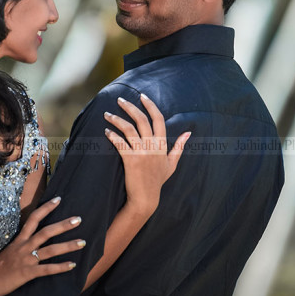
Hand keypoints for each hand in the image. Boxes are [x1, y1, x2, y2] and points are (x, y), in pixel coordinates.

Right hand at [0, 197, 84, 295]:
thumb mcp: (8, 250)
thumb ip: (20, 245)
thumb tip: (31, 241)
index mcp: (19, 239)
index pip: (34, 218)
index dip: (46, 208)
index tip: (58, 199)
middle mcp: (24, 246)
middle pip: (46, 232)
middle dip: (63, 225)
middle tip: (78, 219)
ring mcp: (27, 259)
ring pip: (51, 250)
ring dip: (68, 246)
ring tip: (83, 242)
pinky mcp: (28, 273)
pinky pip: (47, 269)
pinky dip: (61, 267)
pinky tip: (73, 265)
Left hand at [104, 93, 189, 217]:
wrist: (146, 199)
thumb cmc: (158, 181)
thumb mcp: (172, 164)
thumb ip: (179, 147)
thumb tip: (188, 133)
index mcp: (162, 145)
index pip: (158, 119)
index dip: (150, 106)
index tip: (142, 96)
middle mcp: (153, 147)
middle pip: (141, 120)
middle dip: (130, 107)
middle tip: (120, 100)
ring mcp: (142, 153)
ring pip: (129, 129)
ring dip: (116, 119)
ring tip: (107, 114)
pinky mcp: (130, 160)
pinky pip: (120, 143)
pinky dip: (112, 135)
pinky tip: (106, 131)